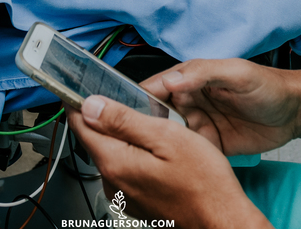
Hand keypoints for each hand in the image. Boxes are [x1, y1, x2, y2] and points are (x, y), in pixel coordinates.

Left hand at [66, 96, 271, 228]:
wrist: (221, 220)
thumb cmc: (203, 182)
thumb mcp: (166, 136)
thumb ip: (124, 120)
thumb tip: (91, 105)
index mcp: (115, 161)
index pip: (81, 123)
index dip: (79, 100)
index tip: (81, 85)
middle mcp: (113, 182)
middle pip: (95, 138)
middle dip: (105, 116)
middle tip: (128, 98)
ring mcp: (124, 195)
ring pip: (111, 153)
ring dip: (122, 136)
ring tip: (150, 124)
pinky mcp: (136, 201)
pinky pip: (125, 169)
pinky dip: (133, 154)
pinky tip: (157, 151)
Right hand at [142, 58, 298, 155]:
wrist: (294, 113)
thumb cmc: (268, 86)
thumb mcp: (237, 73)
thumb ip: (204, 73)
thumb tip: (172, 80)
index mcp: (191, 78)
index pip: (156, 86)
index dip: (138, 98)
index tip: (122, 112)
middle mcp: (189, 101)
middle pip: (155, 114)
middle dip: (143, 126)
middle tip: (132, 141)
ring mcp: (198, 124)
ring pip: (168, 136)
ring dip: (158, 146)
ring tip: (148, 157)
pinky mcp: (209, 145)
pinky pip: (188, 154)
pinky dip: (179, 160)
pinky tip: (172, 167)